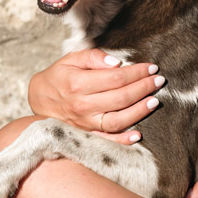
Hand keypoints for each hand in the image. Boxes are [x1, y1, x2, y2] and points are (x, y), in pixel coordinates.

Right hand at [27, 48, 164, 144]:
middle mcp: (82, 106)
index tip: (151, 67)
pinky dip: (122, 140)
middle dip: (144, 88)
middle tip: (159, 80)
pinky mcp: (85, 136)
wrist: (38, 99)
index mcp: (78, 84)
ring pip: (117, 120)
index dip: (137, 72)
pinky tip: (138, 134)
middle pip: (121, 97)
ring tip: (155, 101)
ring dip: (140, 111)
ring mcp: (84, 124)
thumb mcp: (71, 59)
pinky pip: (106, 141)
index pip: (116, 78)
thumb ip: (93, 57)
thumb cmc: (58, 76)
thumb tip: (116, 63)